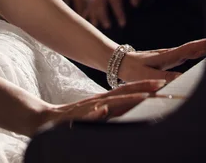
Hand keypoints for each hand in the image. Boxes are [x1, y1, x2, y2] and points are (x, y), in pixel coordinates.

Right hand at [39, 78, 165, 130]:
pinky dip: (94, 114)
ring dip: (126, 100)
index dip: (145, 87)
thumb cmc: (71, 120)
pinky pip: (85, 118)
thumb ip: (111, 113)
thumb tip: (129, 112)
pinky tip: (102, 111)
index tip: (163, 84)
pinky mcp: (74, 120)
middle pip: (124, 93)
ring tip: (143, 97)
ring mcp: (87, 110)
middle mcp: (98, 102)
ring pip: (109, 103)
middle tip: (162, 85)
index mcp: (104, 102)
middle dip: (143, 89)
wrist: (42, 119)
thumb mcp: (95, 115)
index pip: (127, 92)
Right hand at [85, 0, 143, 28]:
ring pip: (93, 8)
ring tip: (97, 27)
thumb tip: (135, 4)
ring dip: (94, 17)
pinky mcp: (93, 4)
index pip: (115, 1)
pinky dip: (86, 18)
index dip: (119, 12)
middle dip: (103, 15)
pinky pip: (87, 11)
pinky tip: (87, 26)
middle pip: (100, 4)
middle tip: (108, 27)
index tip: (123, 24)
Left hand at [119, 38, 205, 82]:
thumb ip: (162, 77)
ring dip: (202, 47)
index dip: (202, 47)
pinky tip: (199, 52)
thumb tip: (181, 79)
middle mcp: (169, 54)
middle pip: (191, 49)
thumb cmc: (131, 69)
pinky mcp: (166, 58)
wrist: (118, 60)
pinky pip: (184, 54)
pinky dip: (194, 51)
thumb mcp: (144, 75)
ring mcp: (168, 55)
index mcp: (166, 57)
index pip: (188, 50)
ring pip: (188, 50)